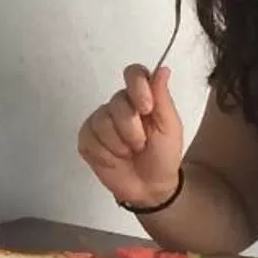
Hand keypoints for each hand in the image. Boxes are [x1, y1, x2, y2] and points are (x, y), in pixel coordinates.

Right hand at [77, 64, 185, 213]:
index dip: (138, 87)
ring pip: (102, 122)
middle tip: (141, 145)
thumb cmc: (163, 156)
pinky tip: (114, 159)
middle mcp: (118, 105)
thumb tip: (163, 69)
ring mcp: (100, 121)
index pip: (134, 74)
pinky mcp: (86, 139)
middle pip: (117, 102)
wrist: (150, 188)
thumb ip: (163, 98)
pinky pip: (89, 138)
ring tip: (129, 154)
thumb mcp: (170, 127)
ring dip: (119, 144)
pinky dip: (105, 153)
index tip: (146, 108)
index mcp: (141, 97)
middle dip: (131, 128)